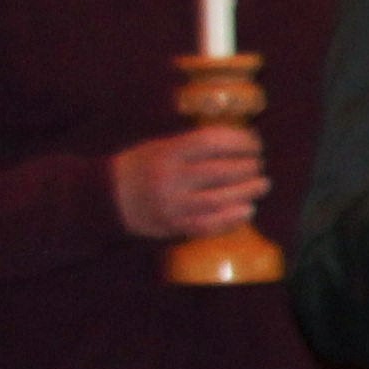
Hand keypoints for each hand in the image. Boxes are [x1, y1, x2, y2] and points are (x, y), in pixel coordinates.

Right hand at [109, 126, 267, 240]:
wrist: (105, 198)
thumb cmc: (140, 166)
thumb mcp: (160, 146)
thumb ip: (193, 145)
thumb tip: (237, 142)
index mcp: (167, 153)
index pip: (211, 142)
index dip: (239, 141)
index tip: (254, 142)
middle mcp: (170, 179)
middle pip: (220, 172)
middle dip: (247, 167)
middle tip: (259, 164)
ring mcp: (173, 205)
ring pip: (219, 200)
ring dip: (246, 192)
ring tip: (262, 185)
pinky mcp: (174, 227)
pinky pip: (209, 225)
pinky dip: (232, 219)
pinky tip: (247, 211)